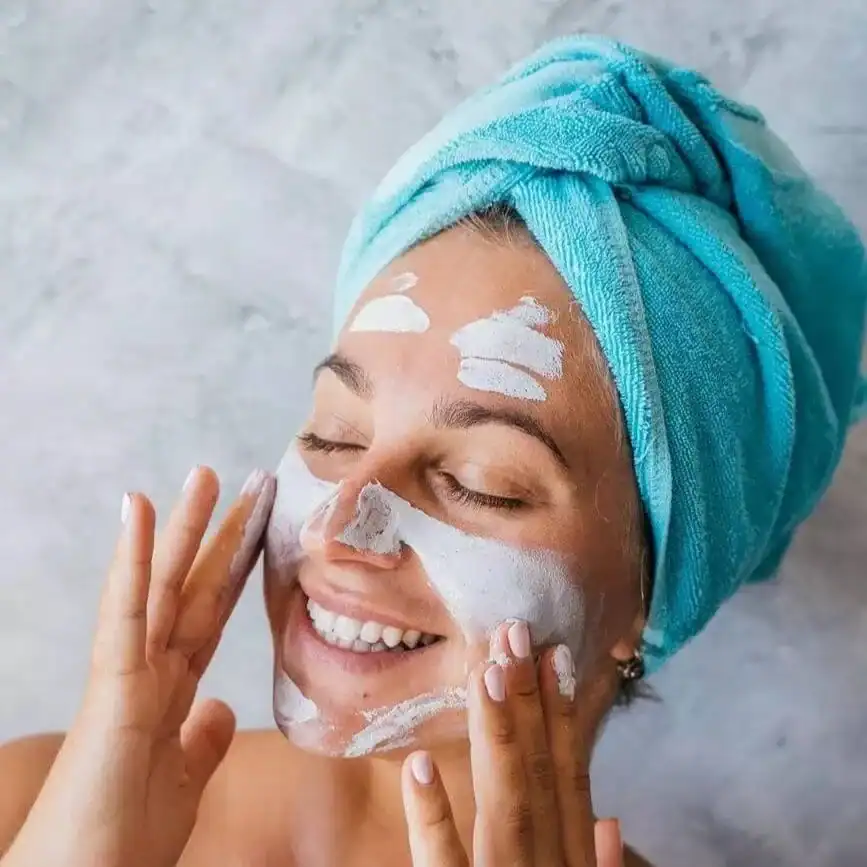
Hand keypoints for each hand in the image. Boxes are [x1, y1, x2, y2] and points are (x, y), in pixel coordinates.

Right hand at [3, 467, 275, 866]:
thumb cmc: (121, 845)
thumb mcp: (182, 783)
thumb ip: (201, 739)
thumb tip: (219, 706)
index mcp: (170, 693)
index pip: (211, 613)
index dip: (237, 569)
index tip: (261, 526)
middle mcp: (150, 673)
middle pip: (194, 588)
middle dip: (223, 534)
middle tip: (250, 480)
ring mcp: (128, 677)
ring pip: (160, 587)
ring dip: (181, 528)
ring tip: (204, 475)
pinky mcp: (111, 691)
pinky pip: (126, 615)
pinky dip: (131, 561)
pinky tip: (138, 512)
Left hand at [401, 620, 622, 866]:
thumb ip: (596, 864)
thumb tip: (611, 819)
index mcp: (572, 862)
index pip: (571, 780)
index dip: (564, 716)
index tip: (557, 655)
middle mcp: (548, 866)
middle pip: (539, 775)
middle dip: (529, 700)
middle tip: (515, 633)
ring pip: (507, 803)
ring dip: (501, 734)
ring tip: (488, 672)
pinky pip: (442, 865)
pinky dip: (432, 816)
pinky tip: (419, 763)